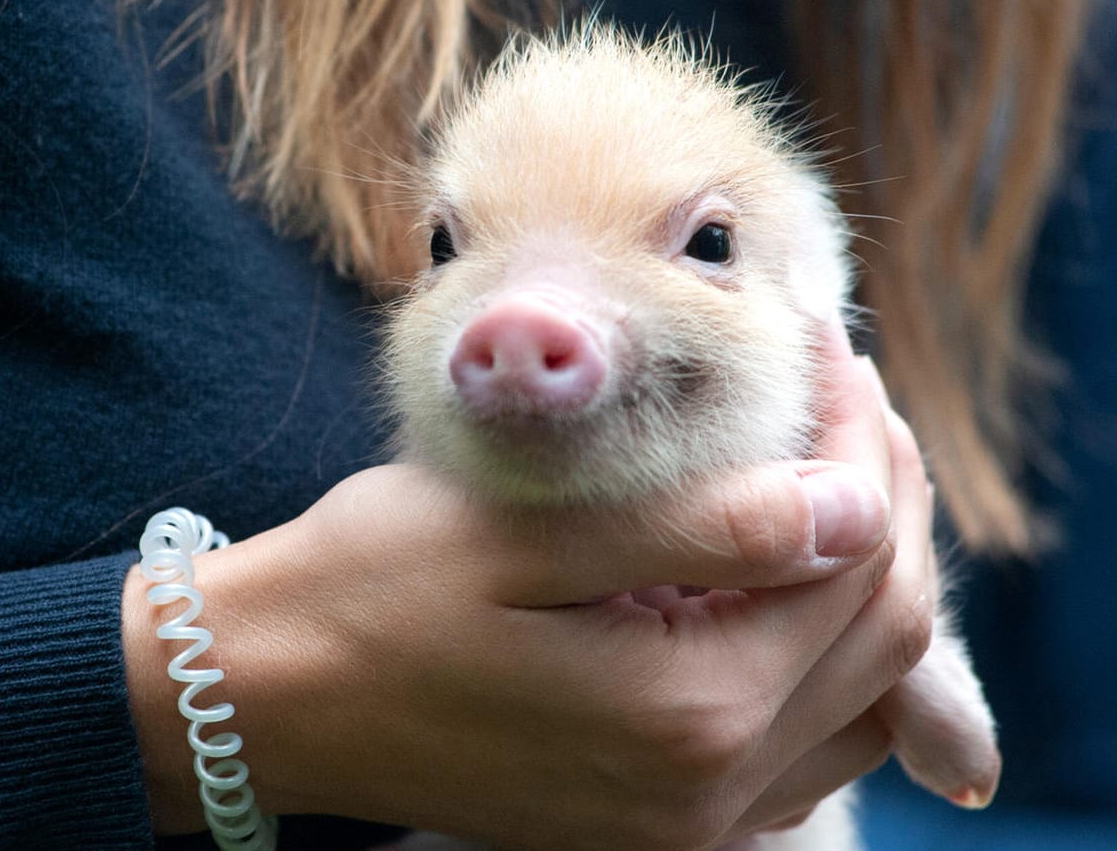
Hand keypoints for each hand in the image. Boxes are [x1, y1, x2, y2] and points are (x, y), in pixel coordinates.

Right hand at [123, 323, 932, 850]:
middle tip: (842, 394)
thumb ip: (700, 528)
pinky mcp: (654, 820)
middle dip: (881, 495)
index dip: (861, 444)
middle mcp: (705, 793)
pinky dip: (825, 655)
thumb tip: (851, 502)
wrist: (271, 694)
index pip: (852, 562)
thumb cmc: (371, 588)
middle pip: (880, 636)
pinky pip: (801, 748)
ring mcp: (684, 821)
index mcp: (683, 713)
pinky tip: (787, 576)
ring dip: (864, 573)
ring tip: (829, 467)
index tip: (828, 350)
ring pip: (860, 697)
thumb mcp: (523, 535)